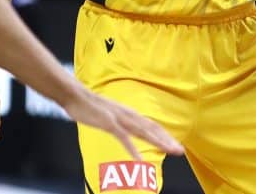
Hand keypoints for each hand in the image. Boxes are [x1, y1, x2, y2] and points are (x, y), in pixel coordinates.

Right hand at [62, 88, 183, 159]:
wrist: (75, 95)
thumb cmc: (89, 105)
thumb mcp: (108, 112)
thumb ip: (118, 120)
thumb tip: (124, 127)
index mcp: (128, 112)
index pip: (151, 124)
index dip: (163, 134)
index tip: (174, 144)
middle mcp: (128, 114)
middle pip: (152, 128)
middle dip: (167, 140)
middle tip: (180, 151)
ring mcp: (119, 118)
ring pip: (143, 132)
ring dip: (158, 142)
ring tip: (170, 151)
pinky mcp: (109, 123)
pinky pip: (124, 138)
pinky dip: (132, 149)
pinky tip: (139, 160)